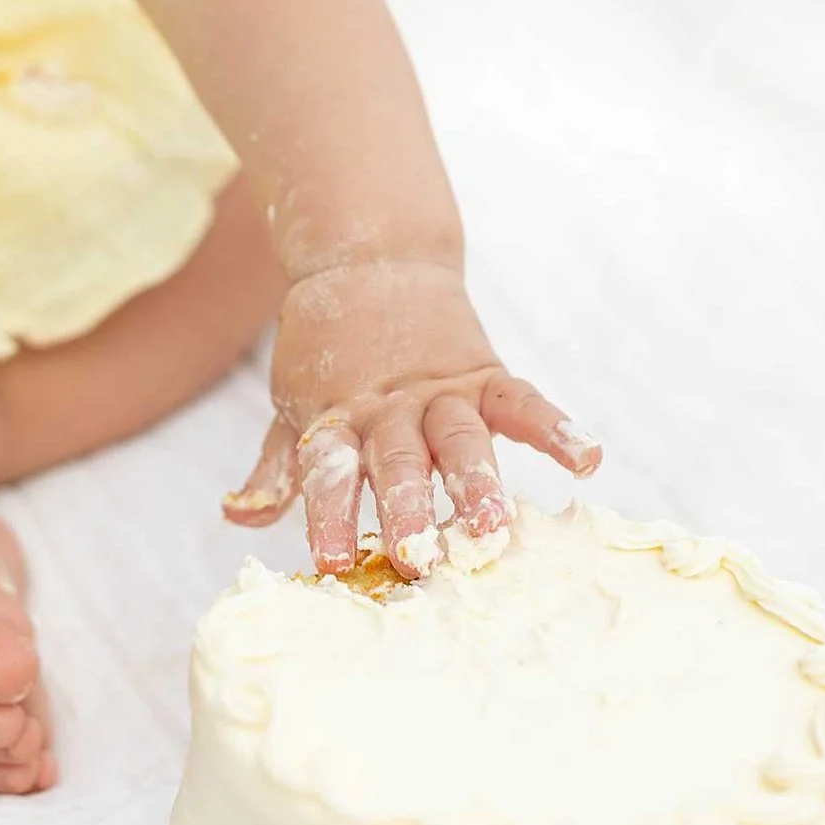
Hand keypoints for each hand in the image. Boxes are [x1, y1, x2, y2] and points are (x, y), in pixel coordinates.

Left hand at [220, 257, 601, 579]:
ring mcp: (440, 390)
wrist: (368, 261)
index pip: (327, 473)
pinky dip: (555, 428)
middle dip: (406, 510)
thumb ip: (276, 468)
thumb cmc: (328, 355)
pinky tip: (587, 460)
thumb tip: (237, 517)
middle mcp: (389, 408)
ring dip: (475, 481)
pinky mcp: (484, 373)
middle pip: (396, 462)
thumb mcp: (293, 404)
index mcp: (337, 419)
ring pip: (459, 438)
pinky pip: (522, 402)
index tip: (331, 563)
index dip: (328, 516)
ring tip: (492, 525)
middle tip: (417, 559)